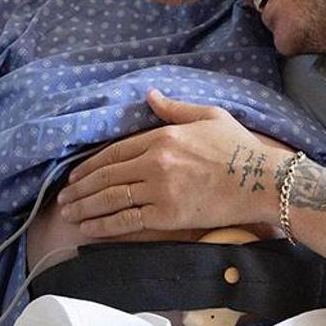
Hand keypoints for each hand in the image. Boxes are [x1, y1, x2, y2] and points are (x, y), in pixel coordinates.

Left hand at [57, 90, 290, 237]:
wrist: (263, 180)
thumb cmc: (240, 148)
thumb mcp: (209, 116)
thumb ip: (175, 108)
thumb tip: (150, 96)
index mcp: (162, 136)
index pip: (115, 152)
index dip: (91, 165)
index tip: (75, 175)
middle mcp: (155, 162)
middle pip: (107, 176)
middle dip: (81, 189)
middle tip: (63, 200)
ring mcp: (160, 190)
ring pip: (111, 199)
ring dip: (86, 208)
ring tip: (69, 215)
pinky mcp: (168, 215)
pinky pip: (128, 221)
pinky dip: (105, 226)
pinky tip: (90, 230)